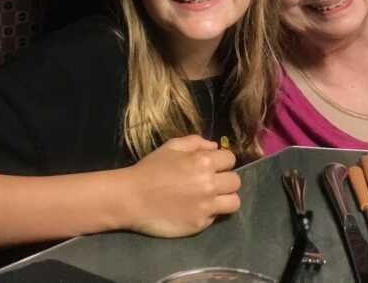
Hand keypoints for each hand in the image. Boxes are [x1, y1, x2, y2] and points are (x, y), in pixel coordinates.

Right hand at [121, 134, 240, 236]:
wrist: (131, 198)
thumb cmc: (150, 169)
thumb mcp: (171, 146)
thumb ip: (196, 142)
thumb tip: (216, 146)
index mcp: (204, 162)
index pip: (230, 159)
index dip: (222, 161)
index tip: (213, 166)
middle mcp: (209, 184)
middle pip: (236, 181)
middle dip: (225, 179)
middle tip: (211, 183)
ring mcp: (206, 206)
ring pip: (234, 202)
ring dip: (225, 198)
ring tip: (211, 198)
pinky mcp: (200, 224)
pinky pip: (216, 217)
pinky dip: (209, 213)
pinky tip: (195, 209)